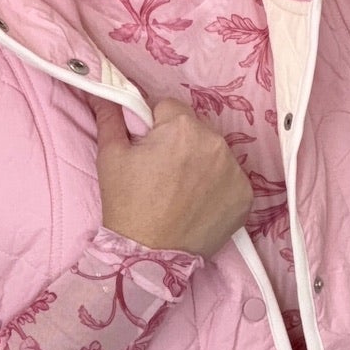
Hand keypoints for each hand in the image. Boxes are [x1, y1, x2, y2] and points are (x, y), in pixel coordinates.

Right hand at [89, 94, 253, 258]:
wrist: (148, 256)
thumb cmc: (127, 205)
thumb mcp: (111, 156)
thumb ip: (111, 118)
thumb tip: (104, 93)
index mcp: (182, 127)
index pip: (169, 108)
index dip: (155, 126)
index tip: (148, 149)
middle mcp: (215, 142)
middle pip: (195, 129)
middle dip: (180, 142)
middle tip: (161, 172)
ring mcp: (235, 170)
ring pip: (214, 152)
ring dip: (200, 162)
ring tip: (180, 190)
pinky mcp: (246, 194)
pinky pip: (230, 177)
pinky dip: (217, 185)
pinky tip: (198, 202)